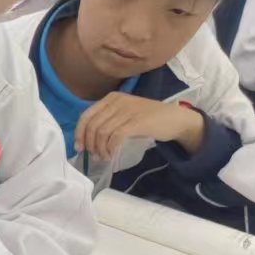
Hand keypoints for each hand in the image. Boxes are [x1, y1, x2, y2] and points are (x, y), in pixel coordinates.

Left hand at [75, 94, 203, 162]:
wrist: (175, 119)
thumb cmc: (147, 119)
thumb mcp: (124, 114)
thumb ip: (107, 121)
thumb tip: (86, 139)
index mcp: (112, 98)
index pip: (86, 115)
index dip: (79, 133)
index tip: (79, 147)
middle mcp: (117, 101)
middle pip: (92, 125)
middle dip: (89, 144)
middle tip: (94, 155)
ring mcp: (127, 110)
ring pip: (102, 132)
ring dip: (99, 149)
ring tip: (104, 157)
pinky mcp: (136, 121)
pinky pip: (115, 137)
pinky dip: (110, 149)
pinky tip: (112, 155)